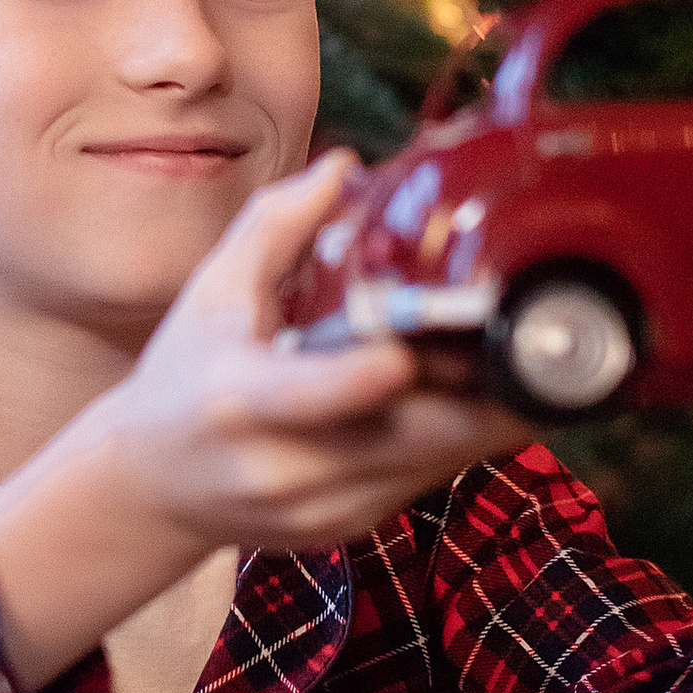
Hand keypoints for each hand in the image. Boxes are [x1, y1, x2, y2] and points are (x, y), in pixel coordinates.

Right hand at [0, 154, 530, 692]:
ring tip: (537, 357)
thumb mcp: (210, 295)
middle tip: (541, 338)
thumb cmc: (183, 378)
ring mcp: (324, 506)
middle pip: (412, 437)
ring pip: (436, 462)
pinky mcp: (353, 526)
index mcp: (241, 399)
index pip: (316, 395)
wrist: (151, 491)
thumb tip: (345, 166)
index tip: (421, 342)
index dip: (376, 376)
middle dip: (486, 393)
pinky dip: (462, 436)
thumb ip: (276, 226)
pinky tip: (490, 393)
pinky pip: (428, 478)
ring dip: (492, 414)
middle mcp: (286, 466)